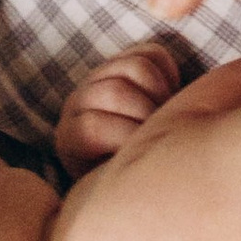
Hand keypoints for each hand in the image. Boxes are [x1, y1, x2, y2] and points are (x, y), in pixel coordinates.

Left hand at [54, 37, 185, 173]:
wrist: (134, 166)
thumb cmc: (126, 182)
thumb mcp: (115, 186)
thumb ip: (121, 177)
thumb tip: (140, 177)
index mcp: (70, 137)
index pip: (92, 127)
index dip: (127, 137)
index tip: (148, 153)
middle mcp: (79, 102)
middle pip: (116, 92)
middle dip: (148, 112)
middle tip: (164, 132)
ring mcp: (100, 76)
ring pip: (136, 68)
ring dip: (161, 93)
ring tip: (168, 115)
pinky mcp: (125, 59)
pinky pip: (152, 54)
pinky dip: (169, 73)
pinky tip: (169, 96)